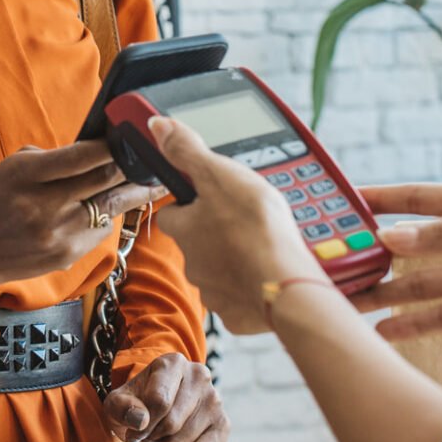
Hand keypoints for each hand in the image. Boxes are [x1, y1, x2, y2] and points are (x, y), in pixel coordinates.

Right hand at [0, 141, 147, 326]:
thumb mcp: (11, 169)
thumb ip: (51, 159)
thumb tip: (95, 150)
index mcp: (25, 176)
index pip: (80, 156)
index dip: (111, 145)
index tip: (129, 135)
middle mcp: (42, 206)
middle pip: (103, 180)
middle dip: (130, 165)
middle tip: (152, 153)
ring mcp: (57, 234)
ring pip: (110, 207)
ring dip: (133, 191)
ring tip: (154, 179)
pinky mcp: (66, 256)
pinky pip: (100, 230)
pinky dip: (109, 215)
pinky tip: (116, 205)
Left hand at [103, 353, 228, 441]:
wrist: (155, 410)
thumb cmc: (136, 404)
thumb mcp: (117, 403)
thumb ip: (122, 407)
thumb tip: (140, 420)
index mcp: (173, 363)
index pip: (159, 401)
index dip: (140, 425)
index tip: (133, 430)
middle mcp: (200, 376)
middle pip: (171, 423)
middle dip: (150, 438)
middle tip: (144, 438)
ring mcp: (215, 400)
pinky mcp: (223, 425)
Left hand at [143, 116, 320, 334]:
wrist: (285, 285)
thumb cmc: (254, 229)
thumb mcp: (220, 175)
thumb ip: (187, 152)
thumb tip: (157, 127)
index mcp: (184, 228)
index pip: (173, 214)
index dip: (188, 204)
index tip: (207, 197)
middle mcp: (193, 263)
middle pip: (197, 243)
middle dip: (214, 233)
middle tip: (243, 221)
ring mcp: (215, 291)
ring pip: (219, 270)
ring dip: (234, 259)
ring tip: (261, 246)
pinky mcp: (238, 314)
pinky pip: (241, 297)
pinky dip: (251, 286)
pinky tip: (269, 274)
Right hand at [358, 183, 441, 340]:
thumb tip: (393, 238)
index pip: (422, 199)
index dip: (383, 199)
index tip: (343, 201)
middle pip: (417, 247)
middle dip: (378, 256)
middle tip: (337, 266)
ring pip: (426, 284)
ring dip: (389, 294)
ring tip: (350, 304)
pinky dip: (417, 324)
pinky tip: (386, 331)